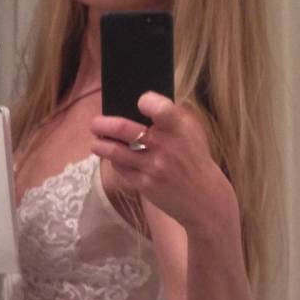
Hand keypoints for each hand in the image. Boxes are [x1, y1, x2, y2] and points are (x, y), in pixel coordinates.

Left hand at [89, 91, 230, 230]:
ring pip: (116, 151)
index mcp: (179, 130)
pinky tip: (112, 156)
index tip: (139, 101)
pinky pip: (121, 168)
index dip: (147, 102)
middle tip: (95, 123)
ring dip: (100, 144)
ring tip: (97, 141)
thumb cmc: (195, 158)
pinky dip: (113, 160)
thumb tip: (142, 101)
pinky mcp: (144, 185)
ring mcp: (153, 168)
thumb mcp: (192, 131)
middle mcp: (165, 147)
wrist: (204, 198)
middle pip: (125, 129)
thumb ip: (171, 115)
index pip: (162, 110)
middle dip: (103, 124)